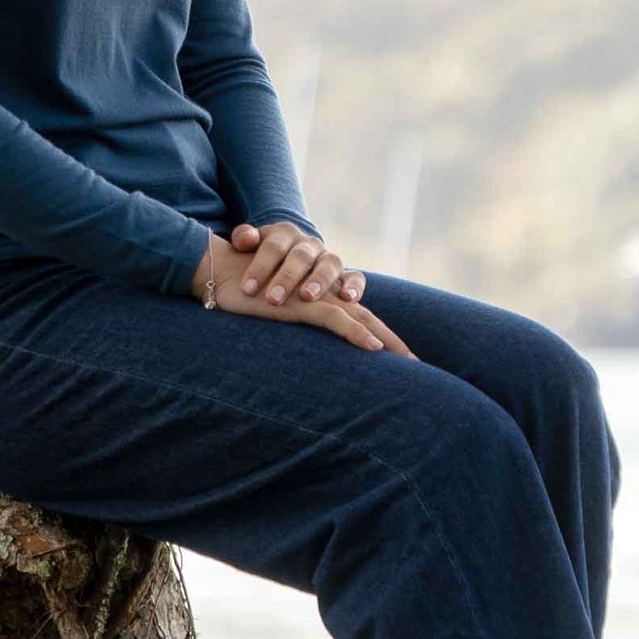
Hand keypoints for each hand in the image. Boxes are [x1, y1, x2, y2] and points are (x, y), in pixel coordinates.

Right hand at [190, 231, 416, 356]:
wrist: (220, 272)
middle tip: (418, 365)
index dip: (379, 335)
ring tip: (406, 363)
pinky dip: (357, 334)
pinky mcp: (302, 302)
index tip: (399, 360)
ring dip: (385, 341)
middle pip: (367, 316)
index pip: (356, 315)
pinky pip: (336, 319)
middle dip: (394, 341)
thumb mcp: (273, 311)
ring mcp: (314, 296)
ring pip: (359, 316)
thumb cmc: (244, 292)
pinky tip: (375, 349)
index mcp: (319, 295)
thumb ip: (290, 321)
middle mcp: (322, 292)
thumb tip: (298, 356)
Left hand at [229, 219, 366, 308]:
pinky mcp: (345, 275)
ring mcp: (328, 259)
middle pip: (300, 256)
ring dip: (320, 280)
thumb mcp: (251, 245)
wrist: (287, 259)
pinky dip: (355, 287)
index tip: (247, 288)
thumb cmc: (262, 258)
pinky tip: (348, 299)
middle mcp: (309, 244)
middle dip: (287, 277)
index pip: (273, 246)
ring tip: (307, 297)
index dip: (260, 266)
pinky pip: (356, 277)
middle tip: (273, 298)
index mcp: (285, 233)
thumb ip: (245, 238)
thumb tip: (245, 239)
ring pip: (330, 264)